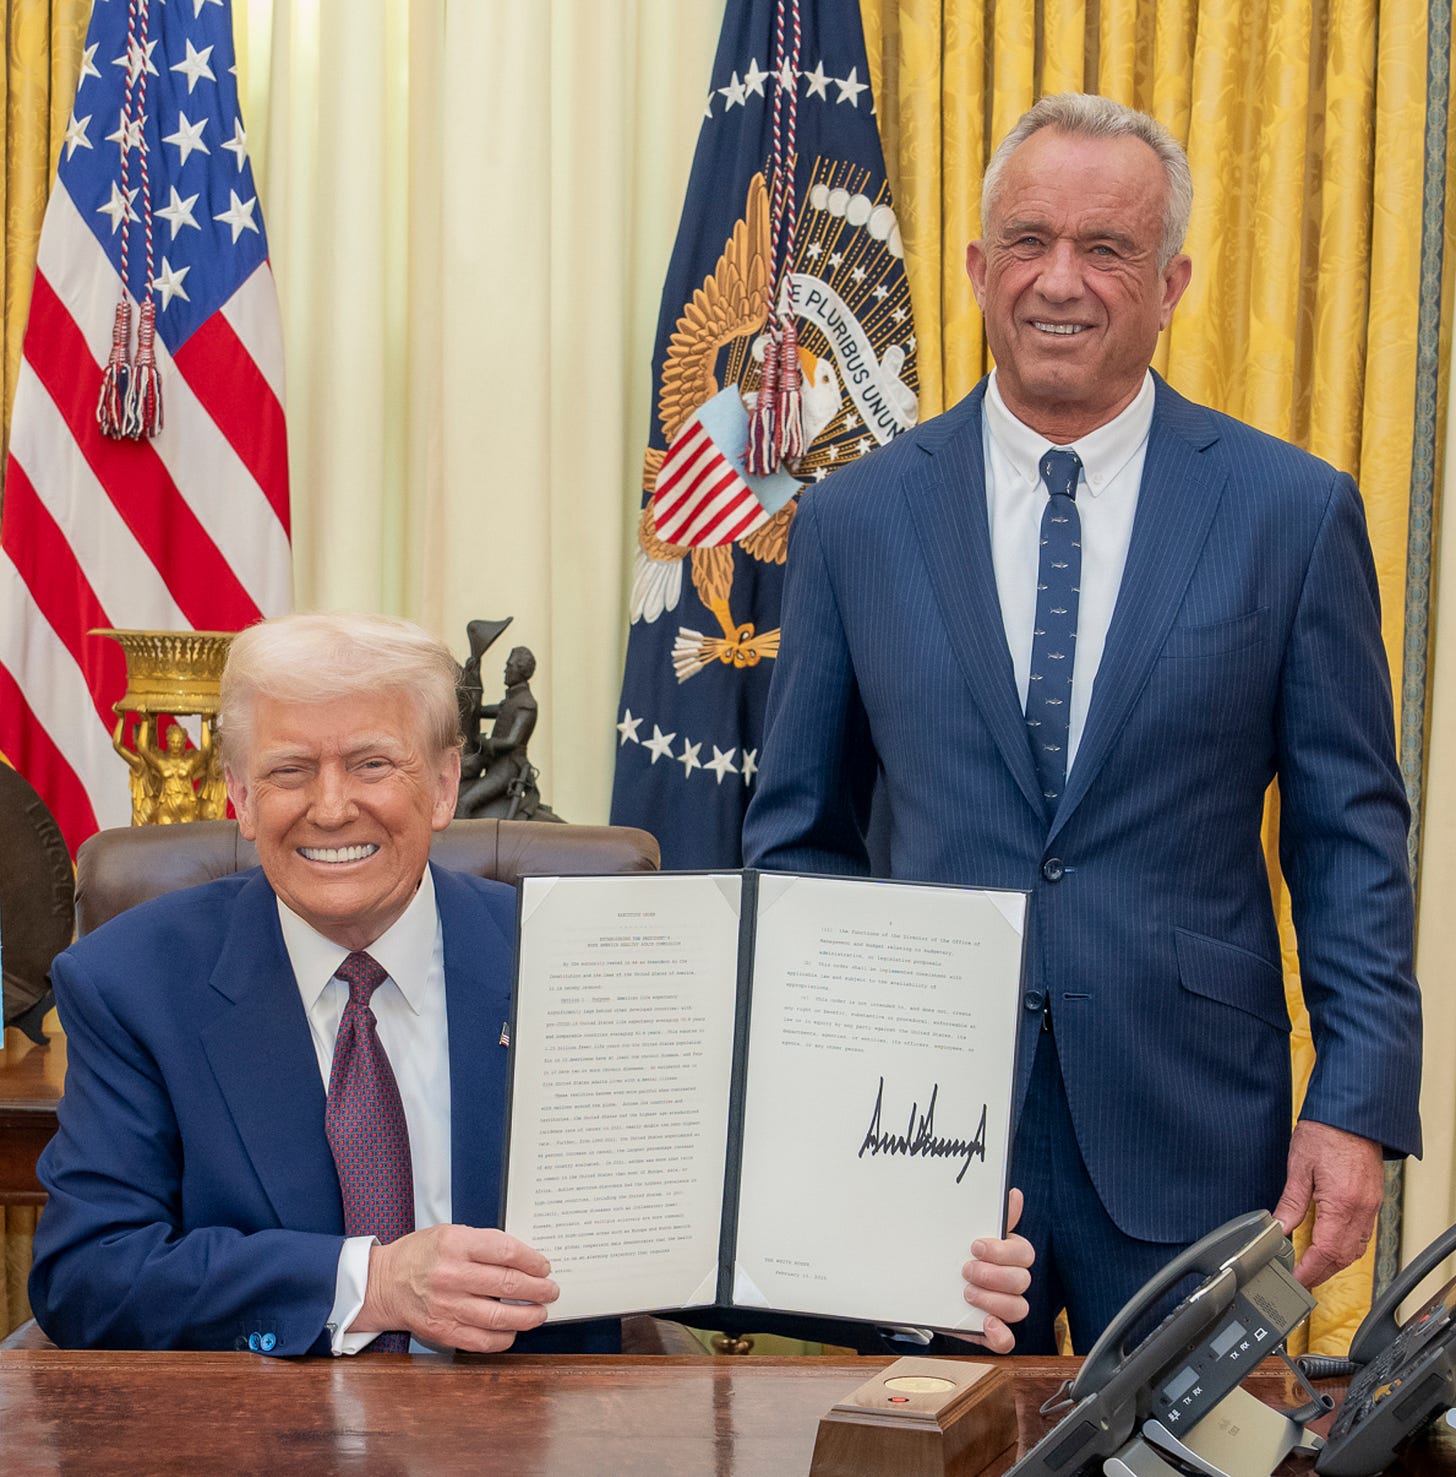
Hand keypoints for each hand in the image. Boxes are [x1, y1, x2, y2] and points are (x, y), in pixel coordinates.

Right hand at [355, 1224, 559, 1351]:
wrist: (384, 1283)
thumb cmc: (421, 1255)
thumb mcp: (451, 1233)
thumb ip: (484, 1244)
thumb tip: (524, 1260)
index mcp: (455, 1244)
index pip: (506, 1251)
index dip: (532, 1261)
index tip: (544, 1266)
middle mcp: (451, 1274)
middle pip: (508, 1283)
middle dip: (537, 1289)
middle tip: (550, 1290)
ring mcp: (447, 1305)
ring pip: (499, 1315)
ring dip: (527, 1316)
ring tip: (540, 1313)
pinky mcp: (443, 1331)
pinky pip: (481, 1340)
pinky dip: (503, 1338)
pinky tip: (512, 1331)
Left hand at [953, 1188, 1034, 1352]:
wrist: (921, 1278)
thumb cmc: (949, 1252)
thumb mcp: (962, 1231)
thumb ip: (988, 1215)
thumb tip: (1014, 1194)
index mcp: (1007, 1254)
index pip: (1024, 1252)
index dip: (1002, 1251)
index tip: (975, 1246)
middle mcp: (1009, 1281)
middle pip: (1023, 1280)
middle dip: (993, 1275)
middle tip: (966, 1269)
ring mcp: (1001, 1306)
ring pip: (1019, 1308)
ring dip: (993, 1300)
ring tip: (966, 1292)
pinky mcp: (989, 1331)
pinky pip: (1008, 1341)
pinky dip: (1000, 1335)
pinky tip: (987, 1324)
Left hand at [1272, 1121, 1384, 1288]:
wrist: (1352, 1114)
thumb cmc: (1326, 1133)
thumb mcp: (1299, 1167)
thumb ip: (1290, 1203)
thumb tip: (1278, 1228)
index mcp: (1341, 1204)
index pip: (1326, 1252)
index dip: (1310, 1270)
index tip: (1296, 1279)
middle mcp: (1361, 1211)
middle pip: (1343, 1257)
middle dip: (1322, 1272)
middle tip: (1301, 1278)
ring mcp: (1370, 1207)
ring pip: (1356, 1249)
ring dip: (1335, 1262)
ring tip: (1313, 1266)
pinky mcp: (1372, 1200)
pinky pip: (1362, 1235)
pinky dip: (1346, 1246)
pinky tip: (1330, 1244)